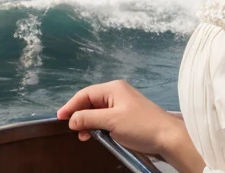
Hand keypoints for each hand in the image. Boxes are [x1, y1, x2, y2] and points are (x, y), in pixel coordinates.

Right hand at [57, 81, 204, 172]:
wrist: (166, 136)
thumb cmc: (140, 125)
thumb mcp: (112, 121)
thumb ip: (90, 118)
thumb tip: (71, 118)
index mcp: (114, 88)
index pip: (86, 93)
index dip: (71, 105)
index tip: (59, 118)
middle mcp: (117, 92)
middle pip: (91, 101)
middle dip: (80, 115)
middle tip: (72, 130)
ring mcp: (122, 104)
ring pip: (98, 111)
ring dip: (88, 122)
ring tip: (84, 136)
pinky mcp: (126, 115)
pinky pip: (106, 117)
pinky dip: (98, 126)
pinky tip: (96, 135)